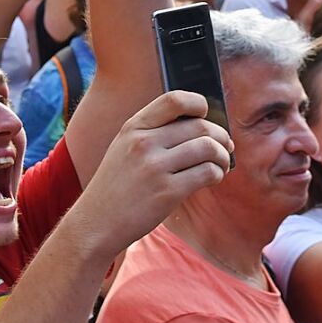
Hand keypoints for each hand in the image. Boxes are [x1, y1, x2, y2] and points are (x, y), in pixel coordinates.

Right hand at [70, 90, 231, 257]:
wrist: (95, 223)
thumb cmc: (116, 185)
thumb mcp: (124, 147)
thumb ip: (153, 132)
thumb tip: (200, 125)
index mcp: (134, 127)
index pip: (174, 100)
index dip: (198, 104)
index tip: (206, 116)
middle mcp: (144, 142)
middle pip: (200, 126)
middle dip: (221, 136)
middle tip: (226, 146)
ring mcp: (155, 167)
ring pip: (208, 148)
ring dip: (223, 156)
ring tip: (221, 164)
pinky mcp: (167, 192)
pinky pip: (207, 173)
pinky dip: (217, 174)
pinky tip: (213, 178)